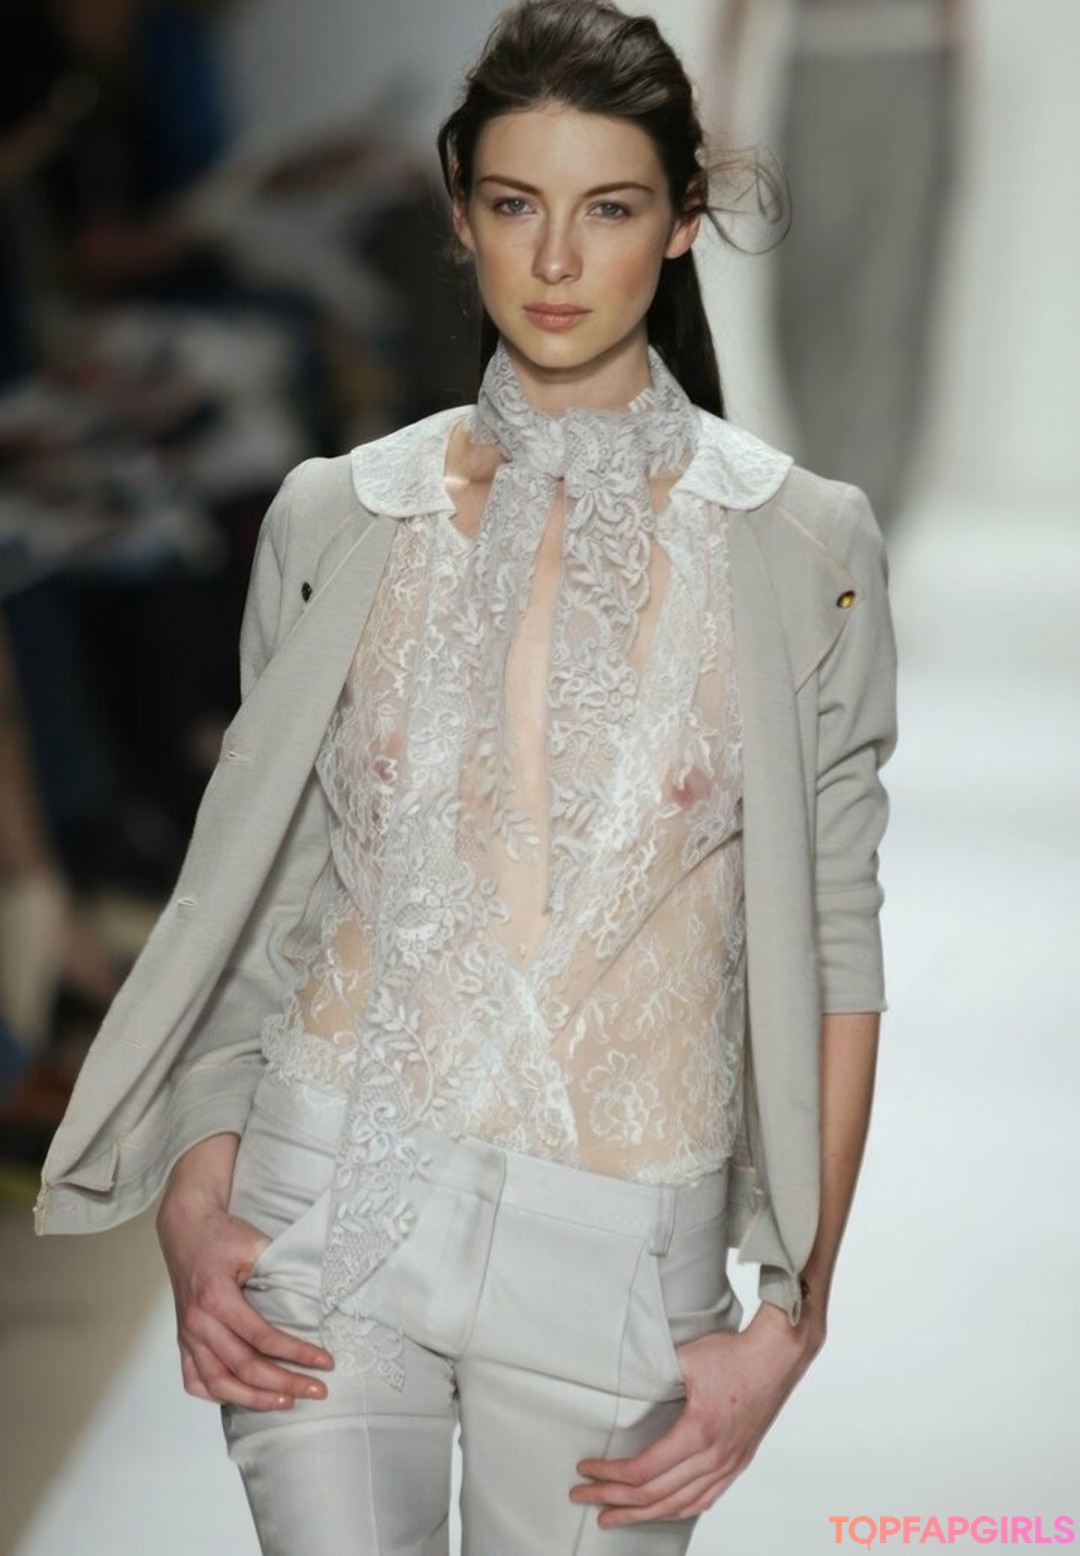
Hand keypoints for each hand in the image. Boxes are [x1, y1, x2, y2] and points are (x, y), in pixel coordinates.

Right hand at [156, 1183, 334, 1411]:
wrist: (186, 1229)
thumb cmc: (221, 1235)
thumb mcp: (254, 1243)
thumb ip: (280, 1271)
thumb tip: (314, 1301)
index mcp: (216, 1298)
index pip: (262, 1338)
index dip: (296, 1354)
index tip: (325, 1362)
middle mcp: (198, 1322)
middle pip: (243, 1368)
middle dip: (284, 1384)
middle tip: (317, 1390)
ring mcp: (188, 1335)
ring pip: (217, 1384)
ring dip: (254, 1399)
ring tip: (286, 1402)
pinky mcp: (184, 1340)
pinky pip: (195, 1380)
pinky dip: (218, 1395)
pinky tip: (243, 1398)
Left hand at [569, 1302, 823, 1527]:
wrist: (777, 1357)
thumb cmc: (734, 1354)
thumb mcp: (684, 1359)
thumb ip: (652, 1376)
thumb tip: (619, 1383)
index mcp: (698, 1433)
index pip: (642, 1471)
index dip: (609, 1475)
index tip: (586, 1469)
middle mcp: (714, 1457)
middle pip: (654, 1495)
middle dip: (613, 1500)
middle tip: (583, 1497)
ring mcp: (728, 1464)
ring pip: (678, 1505)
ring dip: (641, 1514)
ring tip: (612, 1516)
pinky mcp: (737, 1462)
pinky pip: (704, 1499)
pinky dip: (676, 1510)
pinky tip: (661, 1511)